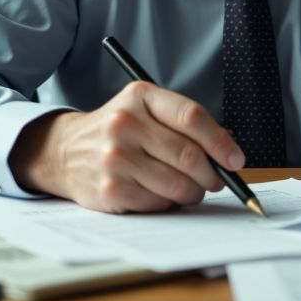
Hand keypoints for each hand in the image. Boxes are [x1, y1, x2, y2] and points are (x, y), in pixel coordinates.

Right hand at [9, 81, 244, 212]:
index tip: (235, 159)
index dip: (220, 142)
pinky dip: (170, 203)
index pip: (192, 118)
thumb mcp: (145, 111)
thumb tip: (228, 152)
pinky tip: (161, 194)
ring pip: (178, 185)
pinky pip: (159, 203)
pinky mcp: (110, 188)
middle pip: (189, 156)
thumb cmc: (118, 131)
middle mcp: (125, 124)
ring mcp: (115, 157)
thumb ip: (184, 124)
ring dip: (194, 192)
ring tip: (191, 189)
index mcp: (140, 97)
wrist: (65, 150)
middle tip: (217, 180)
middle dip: (212, 174)